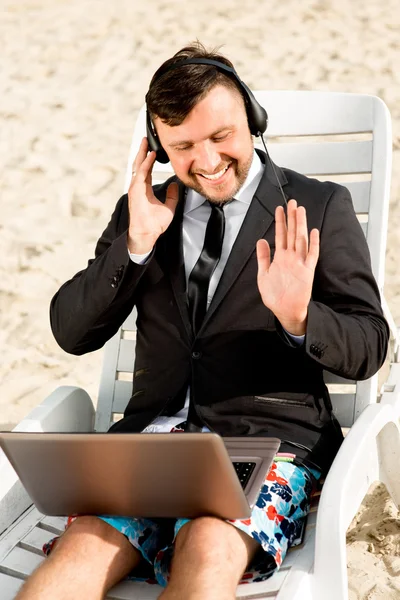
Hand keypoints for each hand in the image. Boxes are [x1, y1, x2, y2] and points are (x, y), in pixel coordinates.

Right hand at [127, 137, 178, 253]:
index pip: (146, 170)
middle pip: (140, 165)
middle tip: (146, 140)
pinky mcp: (135, 190)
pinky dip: (145, 163)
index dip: (149, 159)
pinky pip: (141, 173)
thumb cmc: (154, 224)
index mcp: (145, 189)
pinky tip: (150, 155)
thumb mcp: (169, 207)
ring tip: (146, 142)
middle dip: (143, 151)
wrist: (147, 233)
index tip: (153, 150)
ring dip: (142, 153)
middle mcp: (139, 187)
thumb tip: (175, 186)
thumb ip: (172, 196)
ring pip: (138, 166)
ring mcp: (136, 187)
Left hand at [256, 199, 318, 334]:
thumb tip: (261, 240)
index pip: (281, 235)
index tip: (279, 208)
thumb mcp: (263, 275)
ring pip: (301, 240)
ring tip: (300, 210)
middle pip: (292, 233)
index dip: (280, 221)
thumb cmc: (275, 295)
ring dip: (300, 225)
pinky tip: (313, 232)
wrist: (285, 310)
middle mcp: (291, 258)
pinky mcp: (307, 272)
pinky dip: (313, 244)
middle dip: (291, 217)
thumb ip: (263, 257)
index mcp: (280, 258)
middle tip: (292, 202)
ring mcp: (299, 263)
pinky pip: (311, 255)